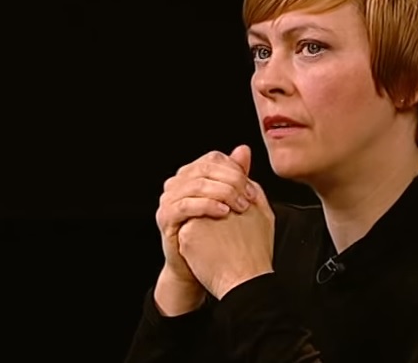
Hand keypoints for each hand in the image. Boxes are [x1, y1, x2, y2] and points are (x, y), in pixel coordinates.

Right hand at [154, 145, 256, 313]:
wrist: (199, 267)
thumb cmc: (216, 234)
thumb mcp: (230, 202)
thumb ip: (235, 176)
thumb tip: (244, 149)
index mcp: (192, 175)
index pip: (213, 159)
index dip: (235, 171)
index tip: (252, 189)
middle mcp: (177, 183)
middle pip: (205, 168)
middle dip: (231, 181)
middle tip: (247, 198)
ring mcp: (169, 199)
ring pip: (196, 184)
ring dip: (222, 193)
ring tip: (239, 207)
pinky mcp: (166, 217)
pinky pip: (185, 205)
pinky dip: (207, 206)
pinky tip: (223, 213)